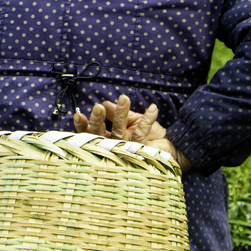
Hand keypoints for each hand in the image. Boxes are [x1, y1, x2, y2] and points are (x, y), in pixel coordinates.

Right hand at [74, 94, 194, 173]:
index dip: (84, 125)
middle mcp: (115, 146)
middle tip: (98, 107)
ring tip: (124, 98)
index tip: (79, 114)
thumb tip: (105, 103)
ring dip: (120, 114)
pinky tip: (153, 108)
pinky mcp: (141, 151)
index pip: (93, 132)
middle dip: (98, 121)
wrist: (172, 147)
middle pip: (100, 135)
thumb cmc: (152, 135)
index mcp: (111, 139)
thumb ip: (119, 113)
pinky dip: (147, 120)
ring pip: (119, 132)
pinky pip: (142, 134)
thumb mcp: (134, 120)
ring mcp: (127, 150)